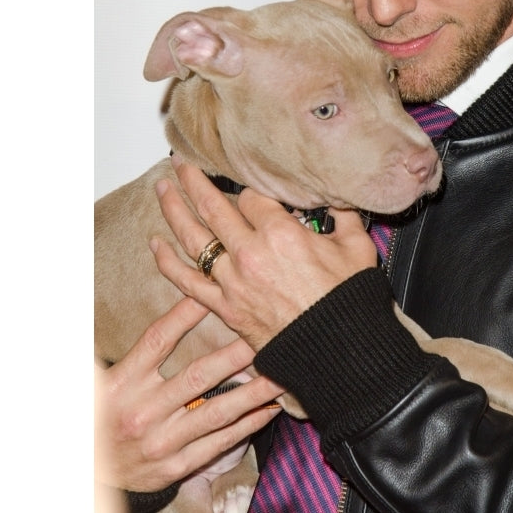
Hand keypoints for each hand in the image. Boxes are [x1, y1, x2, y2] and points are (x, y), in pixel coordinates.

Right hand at [94, 295, 283, 492]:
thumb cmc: (101, 414)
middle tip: (266, 335)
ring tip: (282, 373)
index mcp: (123, 382)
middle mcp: (143, 412)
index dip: (186, 314)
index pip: (159, 339)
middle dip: (236, 354)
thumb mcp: (97, 379)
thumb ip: (121, 347)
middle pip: (198, 376)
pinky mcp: (176, 466)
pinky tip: (271, 409)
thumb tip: (146, 308)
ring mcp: (161, 442)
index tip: (214, 294)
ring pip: (217, 412)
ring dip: (254, 392)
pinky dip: (248, 426)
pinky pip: (219, 443)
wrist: (86, 474)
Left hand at [150, 154, 376, 351]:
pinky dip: (168, 262)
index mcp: (280, 233)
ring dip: (174, 211)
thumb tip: (336, 197)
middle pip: (213, 207)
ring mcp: (232, 280)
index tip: (251, 188)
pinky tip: (157, 244)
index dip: (251, 190)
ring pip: (193, 238)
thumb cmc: (347, 299)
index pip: (252, 198)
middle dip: (194, 182)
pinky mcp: (225, 306)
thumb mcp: (355, 247)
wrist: (338, 349)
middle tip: (182, 163)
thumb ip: (342, 215)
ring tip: (162, 190)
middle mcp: (249, 252)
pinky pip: (188, 281)